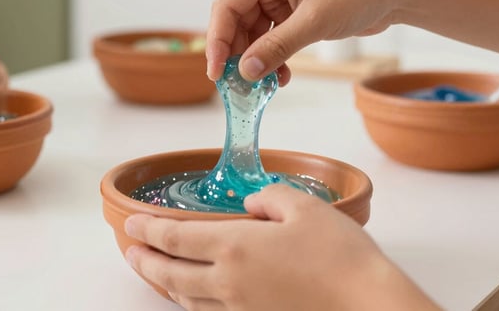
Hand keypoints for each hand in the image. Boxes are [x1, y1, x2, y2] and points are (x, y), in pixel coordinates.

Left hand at [125, 184, 438, 310]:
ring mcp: (241, 309)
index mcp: (235, 247)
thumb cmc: (341, 255)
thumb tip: (251, 206)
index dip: (148, 231)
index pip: (175, 238)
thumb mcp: (305, 207)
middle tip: (129, 252)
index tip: (131, 224)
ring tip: (156, 274)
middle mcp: (228, 282)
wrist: (369, 306)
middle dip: (144, 261)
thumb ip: (270, 198)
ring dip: (165, 284)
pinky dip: (192, 303)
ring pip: (187, 299)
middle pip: (171, 274)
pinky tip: (196, 298)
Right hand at [206, 0, 403, 83]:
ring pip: (253, 32)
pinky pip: (271, 37)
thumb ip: (277, 47)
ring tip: (264, 85)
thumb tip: (245, 72)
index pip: (226, 5)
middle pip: (236, 20)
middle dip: (237, 54)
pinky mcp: (292, 10)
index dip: (217, 40)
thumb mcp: (315, 22)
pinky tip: (281, 77)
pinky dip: (273, 58)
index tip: (217, 72)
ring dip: (257, 60)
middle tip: (238, 85)